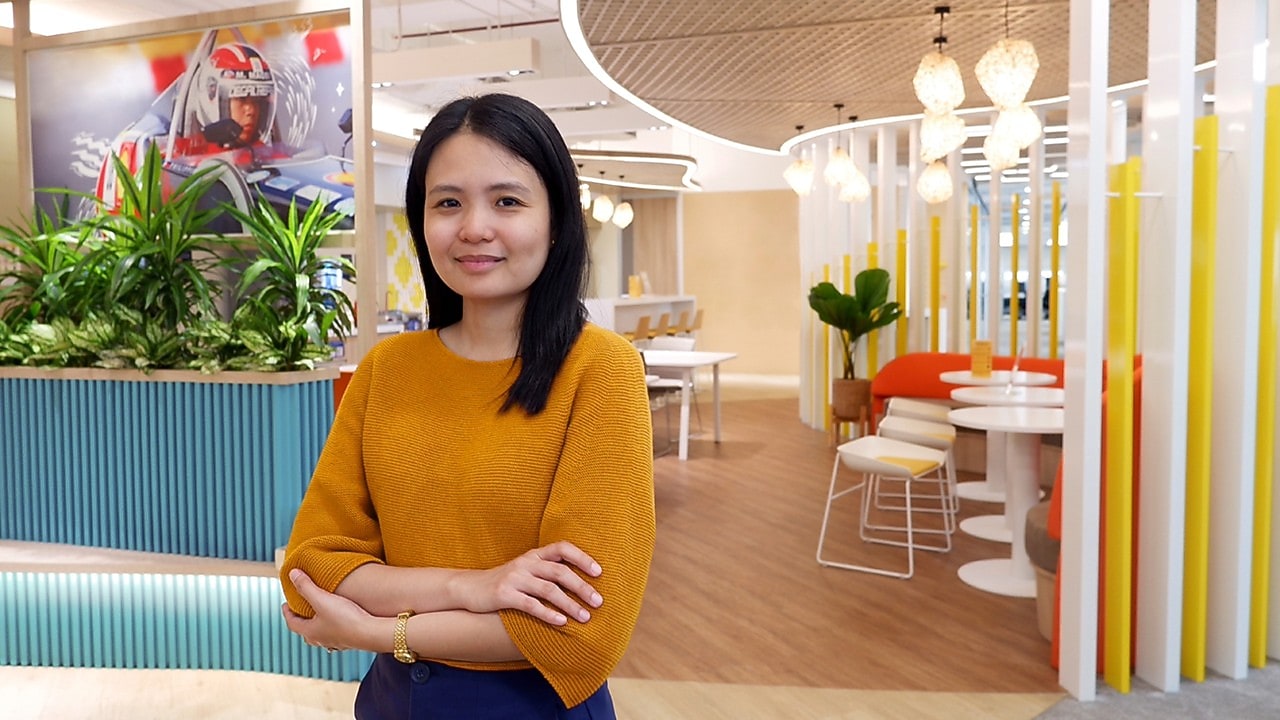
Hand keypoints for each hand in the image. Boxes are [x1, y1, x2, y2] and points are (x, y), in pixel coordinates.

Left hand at [283, 568, 378, 651]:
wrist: (370, 633)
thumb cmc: (345, 618)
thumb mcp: (322, 599)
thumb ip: (306, 586)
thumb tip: (292, 574)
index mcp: (310, 632)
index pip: (292, 623)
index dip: (287, 612)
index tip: (285, 604)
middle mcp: (321, 640)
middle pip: (305, 631)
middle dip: (302, 620)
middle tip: (301, 610)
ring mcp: (335, 642)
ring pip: (321, 635)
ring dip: (318, 625)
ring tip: (321, 615)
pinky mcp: (349, 641)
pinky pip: (336, 635)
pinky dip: (333, 628)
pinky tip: (340, 622)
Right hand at [453, 541, 603, 625]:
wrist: (469, 588)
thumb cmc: (505, 582)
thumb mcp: (526, 570)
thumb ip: (547, 572)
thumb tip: (581, 584)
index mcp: (534, 555)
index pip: (562, 548)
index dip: (582, 558)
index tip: (599, 572)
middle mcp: (526, 563)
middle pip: (560, 572)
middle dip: (582, 587)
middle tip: (599, 601)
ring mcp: (514, 578)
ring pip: (548, 590)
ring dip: (570, 604)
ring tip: (585, 617)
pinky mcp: (504, 595)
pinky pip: (531, 605)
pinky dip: (548, 614)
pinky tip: (562, 623)